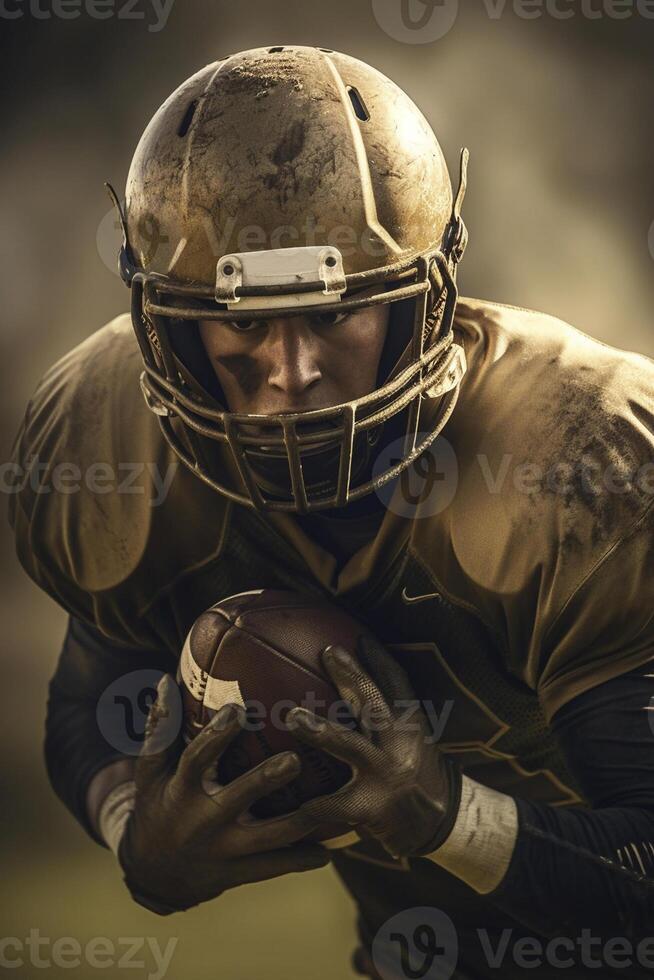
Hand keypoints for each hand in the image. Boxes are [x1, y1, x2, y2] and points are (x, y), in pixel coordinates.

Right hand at [118, 675, 328, 913]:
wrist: (152, 876)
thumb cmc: (158, 807)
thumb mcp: (151, 772)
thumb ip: (161, 728)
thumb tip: (168, 680)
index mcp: (181, 791)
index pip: (196, 760)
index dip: (216, 736)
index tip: (238, 709)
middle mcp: (202, 822)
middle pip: (237, 799)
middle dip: (265, 780)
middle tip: (295, 759)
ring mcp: (223, 852)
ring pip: (266, 839)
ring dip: (299, 823)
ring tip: (329, 803)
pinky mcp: (238, 874)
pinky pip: (274, 867)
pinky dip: (302, 859)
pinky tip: (331, 849)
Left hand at [286, 636, 461, 858]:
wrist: (442, 826)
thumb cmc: (415, 774)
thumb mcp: (411, 739)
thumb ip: (384, 715)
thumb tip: (352, 682)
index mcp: (410, 725)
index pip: (397, 684)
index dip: (379, 659)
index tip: (357, 636)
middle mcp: (401, 745)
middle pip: (375, 703)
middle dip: (351, 676)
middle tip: (326, 653)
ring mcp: (388, 774)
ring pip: (351, 746)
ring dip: (321, 730)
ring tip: (293, 717)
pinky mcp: (375, 808)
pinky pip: (338, 804)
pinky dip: (317, 804)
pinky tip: (296, 802)